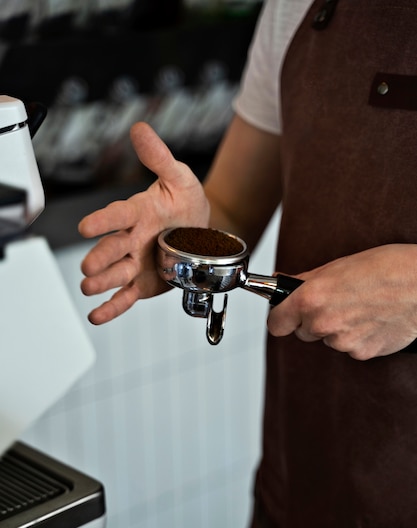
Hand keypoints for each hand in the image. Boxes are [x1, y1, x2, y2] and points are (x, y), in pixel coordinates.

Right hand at [78, 122, 209, 323]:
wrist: (201, 233)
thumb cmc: (186, 203)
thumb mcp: (180, 178)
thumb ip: (159, 158)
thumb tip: (140, 130)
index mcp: (137, 213)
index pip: (117, 215)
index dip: (103, 221)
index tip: (86, 227)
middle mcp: (131, 239)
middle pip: (112, 249)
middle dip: (100, 258)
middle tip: (89, 266)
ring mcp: (134, 263)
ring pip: (116, 274)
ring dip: (102, 282)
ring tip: (90, 288)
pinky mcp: (141, 284)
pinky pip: (124, 297)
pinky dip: (111, 307)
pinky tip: (97, 314)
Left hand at [267, 244, 416, 359]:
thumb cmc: (384, 268)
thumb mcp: (336, 267)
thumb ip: (305, 282)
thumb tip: (282, 284)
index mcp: (310, 299)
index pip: (276, 324)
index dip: (281, 318)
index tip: (285, 315)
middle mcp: (322, 324)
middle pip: (303, 332)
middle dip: (313, 320)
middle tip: (335, 302)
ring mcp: (343, 342)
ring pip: (329, 339)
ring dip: (338, 328)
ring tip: (361, 307)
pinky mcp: (363, 353)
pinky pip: (351, 347)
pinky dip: (358, 337)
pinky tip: (372, 319)